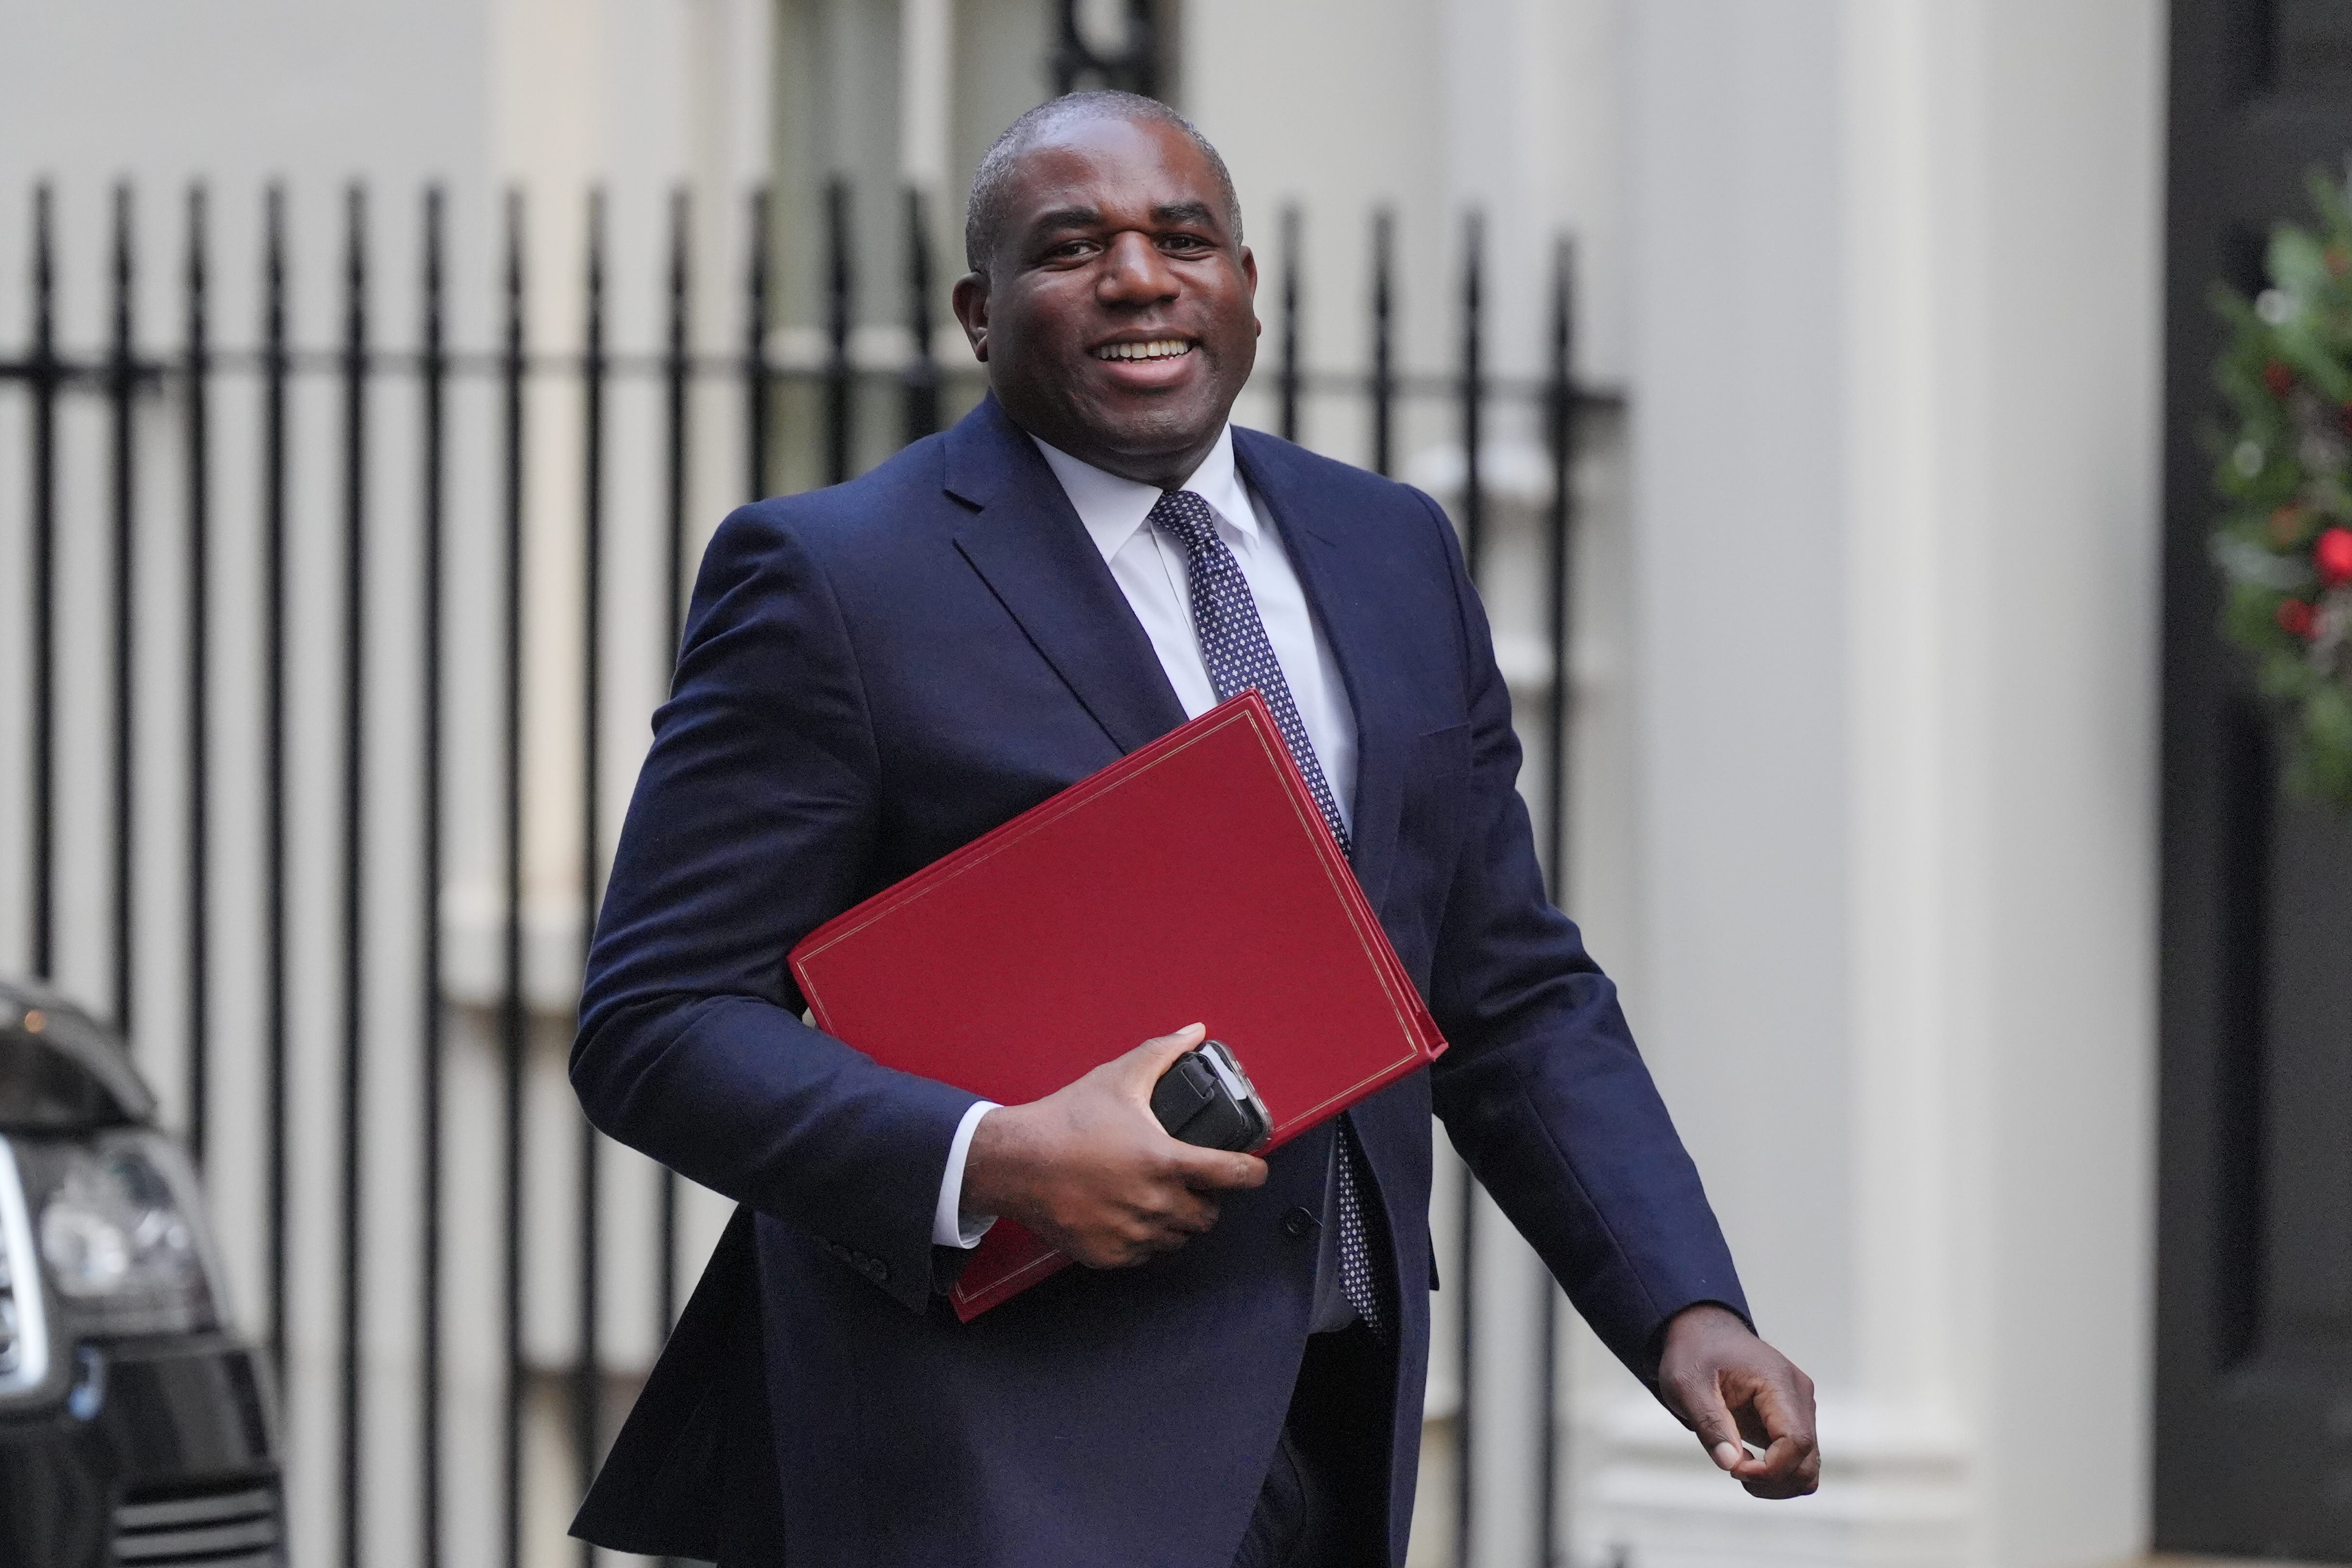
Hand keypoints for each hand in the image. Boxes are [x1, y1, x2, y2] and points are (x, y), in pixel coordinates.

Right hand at [960, 1023, 1268, 1267]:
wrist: (1014, 1162)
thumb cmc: (1065, 1121)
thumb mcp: (1118, 1078)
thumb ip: (1162, 1054)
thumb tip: (1194, 1032)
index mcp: (1165, 1161)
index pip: (1234, 1176)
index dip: (1253, 1172)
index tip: (1254, 1170)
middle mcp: (1154, 1203)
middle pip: (1209, 1215)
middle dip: (1207, 1198)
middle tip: (1193, 1181)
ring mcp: (1132, 1233)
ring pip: (1178, 1237)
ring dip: (1178, 1220)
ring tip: (1161, 1196)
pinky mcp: (1109, 1255)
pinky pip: (1146, 1253)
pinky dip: (1146, 1237)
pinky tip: (1131, 1214)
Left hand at [1656, 1303, 1818, 1497]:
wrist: (1703, 1332)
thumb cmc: (1694, 1354)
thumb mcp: (1686, 1384)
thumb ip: (1709, 1423)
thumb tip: (1731, 1464)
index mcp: (1778, 1382)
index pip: (1796, 1441)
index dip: (1770, 1469)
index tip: (1734, 1470)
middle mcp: (1799, 1396)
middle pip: (1808, 1460)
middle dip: (1772, 1480)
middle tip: (1733, 1470)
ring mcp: (1800, 1409)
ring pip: (1808, 1466)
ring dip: (1776, 1482)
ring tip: (1738, 1469)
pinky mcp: (1791, 1420)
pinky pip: (1798, 1460)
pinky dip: (1777, 1473)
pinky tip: (1745, 1465)